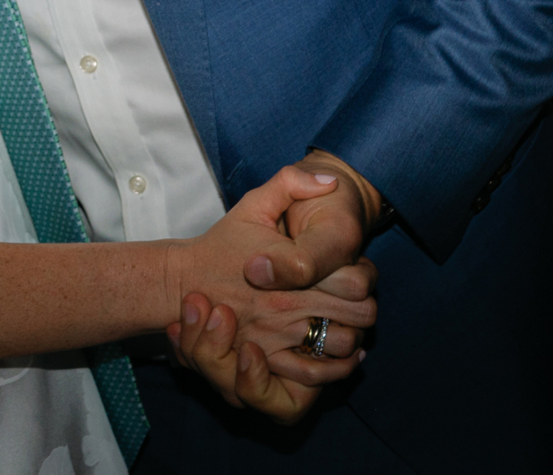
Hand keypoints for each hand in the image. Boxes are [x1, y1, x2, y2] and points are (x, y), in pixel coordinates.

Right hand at [166, 165, 377, 419]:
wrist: (185, 281)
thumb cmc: (222, 244)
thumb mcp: (253, 205)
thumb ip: (290, 183)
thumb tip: (329, 180)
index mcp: (294, 267)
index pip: (358, 281)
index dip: (367, 275)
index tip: (359, 270)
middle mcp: (292, 303)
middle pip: (360, 315)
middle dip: (366, 307)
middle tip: (359, 300)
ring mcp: (281, 333)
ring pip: (343, 344)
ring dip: (353, 336)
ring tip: (349, 325)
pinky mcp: (269, 356)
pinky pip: (314, 372)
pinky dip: (334, 368)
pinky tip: (341, 357)